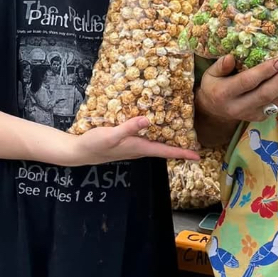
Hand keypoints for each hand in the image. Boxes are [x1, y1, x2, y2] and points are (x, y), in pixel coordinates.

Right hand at [70, 118, 200, 164]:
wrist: (79, 152)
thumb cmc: (95, 144)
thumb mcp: (111, 135)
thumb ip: (129, 127)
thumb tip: (148, 120)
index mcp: (139, 147)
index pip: (165, 152)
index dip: (182, 153)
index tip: (198, 156)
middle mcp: (138, 149)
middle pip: (164, 149)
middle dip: (179, 146)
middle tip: (195, 142)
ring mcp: (132, 146)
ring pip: (155, 143)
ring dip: (168, 140)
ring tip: (181, 132)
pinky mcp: (126, 142)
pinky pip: (145, 138)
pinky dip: (154, 133)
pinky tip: (154, 125)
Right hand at [197, 54, 277, 125]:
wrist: (214, 112)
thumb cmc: (214, 86)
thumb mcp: (210, 74)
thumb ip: (220, 66)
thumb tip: (230, 57)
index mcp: (224, 93)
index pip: (247, 82)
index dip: (264, 72)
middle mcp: (238, 107)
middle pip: (265, 94)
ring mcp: (250, 114)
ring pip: (275, 102)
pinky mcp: (259, 118)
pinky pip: (277, 106)